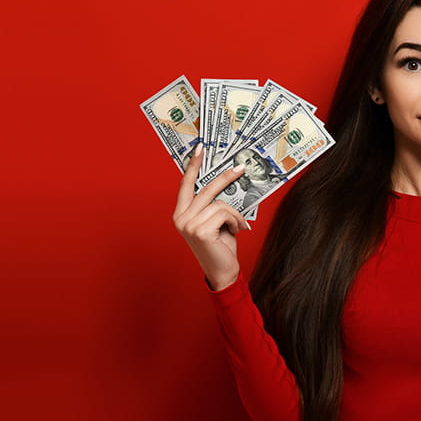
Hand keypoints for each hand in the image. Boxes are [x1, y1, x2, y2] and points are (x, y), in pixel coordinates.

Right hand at [172, 144, 250, 289]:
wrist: (222, 272)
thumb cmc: (220, 246)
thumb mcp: (215, 221)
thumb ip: (214, 205)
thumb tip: (227, 182)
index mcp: (181, 214)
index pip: (186, 184)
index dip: (193, 165)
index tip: (200, 149)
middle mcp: (181, 218)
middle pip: (206, 189)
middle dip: (225, 177)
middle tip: (240, 168)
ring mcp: (189, 225)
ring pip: (220, 203)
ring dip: (234, 214)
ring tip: (237, 226)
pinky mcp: (200, 231)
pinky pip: (226, 213)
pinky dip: (236, 221)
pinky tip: (236, 231)